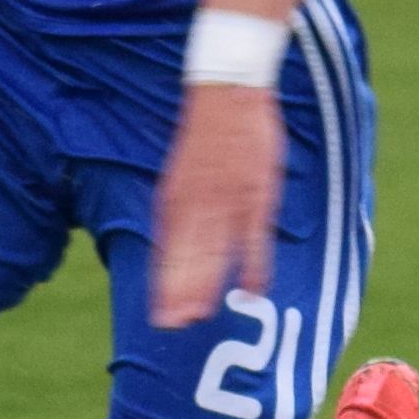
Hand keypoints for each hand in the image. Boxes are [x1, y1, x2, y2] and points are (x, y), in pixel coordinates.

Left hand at [149, 78, 283, 332]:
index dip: (165, 287)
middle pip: (188, 259)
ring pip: (216, 252)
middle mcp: (197, 204)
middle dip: (181, 294)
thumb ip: (176, 213)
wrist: (225, 90)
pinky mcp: (256, 193)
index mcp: (175, 199)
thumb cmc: (204, 138)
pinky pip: (255, 235)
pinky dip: (254, 262)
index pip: (167, 253)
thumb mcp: (177, 176)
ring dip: (208, 285)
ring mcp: (228, 200)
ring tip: (203, 316)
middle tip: (176, 327)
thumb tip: (170, 251)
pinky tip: (253, 288)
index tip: (162, 319)